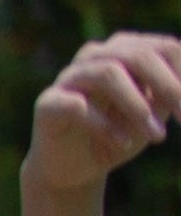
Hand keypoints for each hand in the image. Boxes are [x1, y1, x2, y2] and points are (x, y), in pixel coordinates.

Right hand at [25, 32, 180, 196]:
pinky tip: (123, 143)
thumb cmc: (119, 134)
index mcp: (124, 50)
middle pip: (138, 55)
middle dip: (169, 87)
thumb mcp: (155, 114)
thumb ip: (170, 95)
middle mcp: (95, 56)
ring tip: (156, 136)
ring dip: (138, 107)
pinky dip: (106, 125)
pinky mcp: (48, 103)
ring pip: (108, 73)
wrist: (73, 168)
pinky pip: (78, 105)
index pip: (163, 47)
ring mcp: (69, 77)